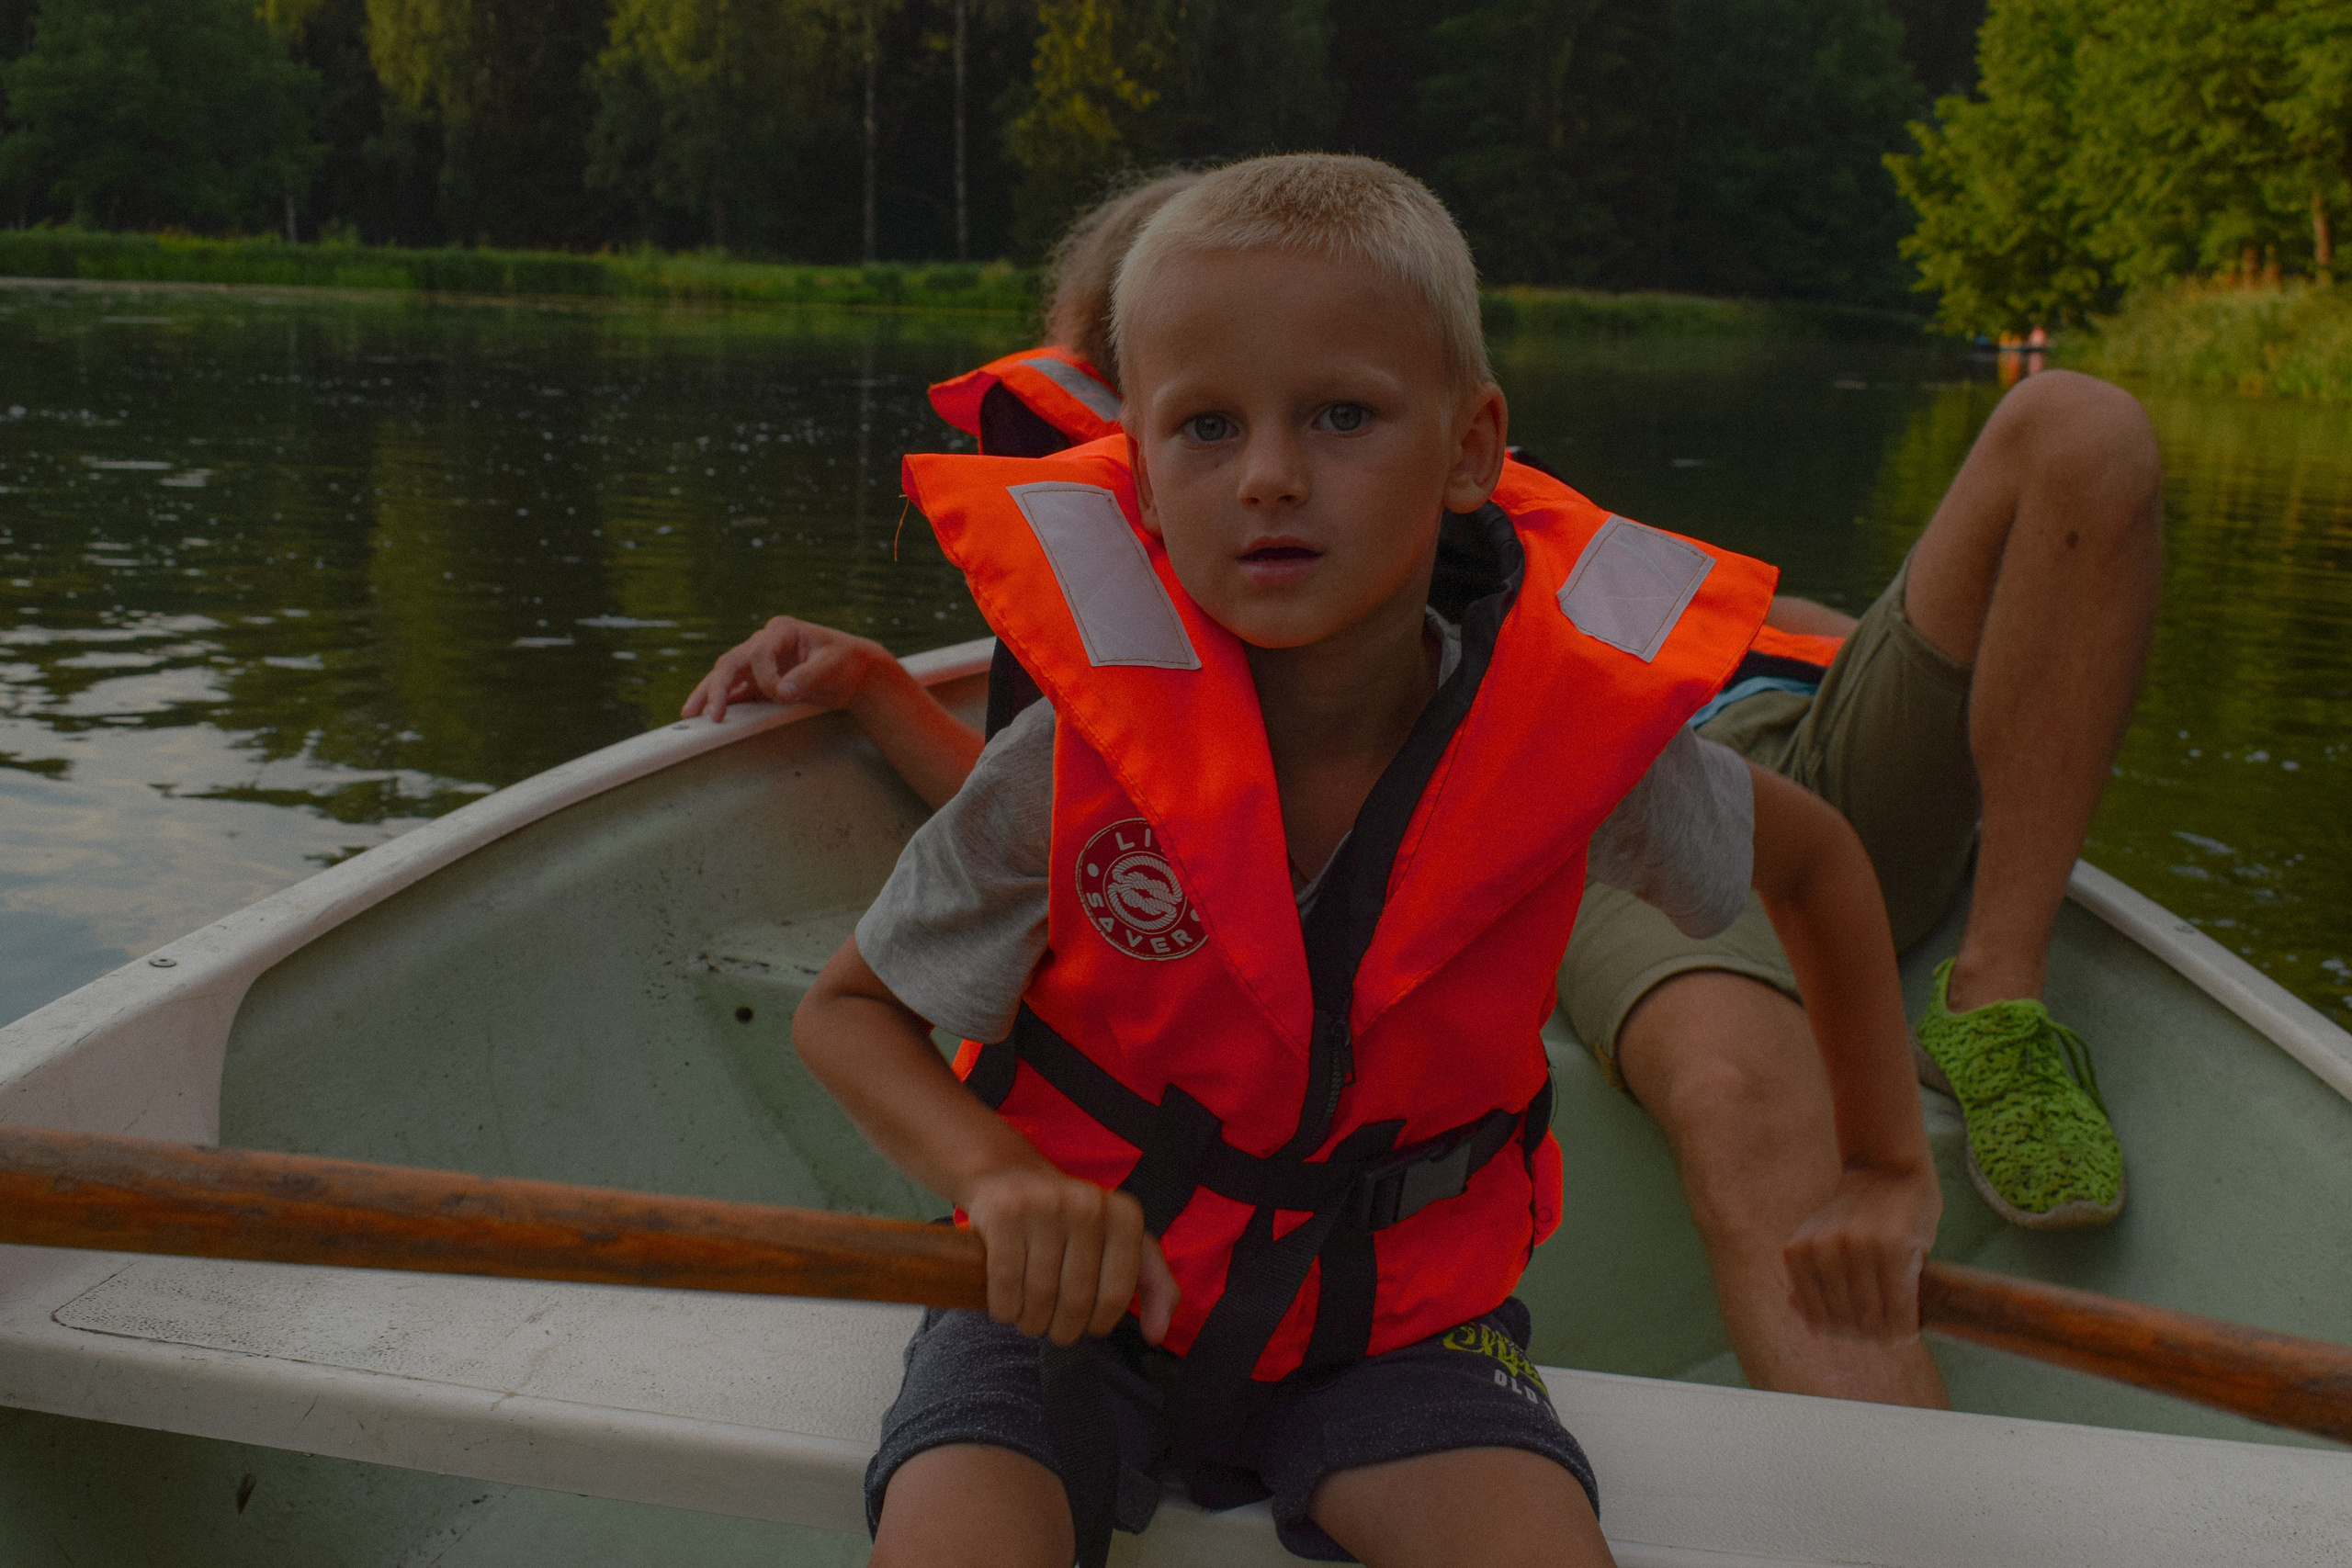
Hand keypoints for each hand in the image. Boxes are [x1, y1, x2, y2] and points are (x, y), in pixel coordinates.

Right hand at [680, 617, 892, 722]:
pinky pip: (736, 690)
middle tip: (709, 714)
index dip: (766, 677)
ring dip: (708, 694)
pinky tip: (709, 715)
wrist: (854, 671)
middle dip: (717, 687)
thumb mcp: (832, 666)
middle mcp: (764, 642)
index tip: (783, 695)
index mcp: (781, 631)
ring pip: (725, 675)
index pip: (759, 652)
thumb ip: (808, 677)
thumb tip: (782, 691)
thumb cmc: (845, 662)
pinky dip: (722, 702)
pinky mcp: (760, 681)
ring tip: (690, 714)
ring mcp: (759, 662)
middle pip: (731, 662)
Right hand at [960, 1165, 1179, 1346]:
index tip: (1087, 1325)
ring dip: (1031, 1323)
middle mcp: (1089, 1205)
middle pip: (1076, 1300)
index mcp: (1124, 1216)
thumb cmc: (1074, 1224)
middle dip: (1063, 1330)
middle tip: (1053, 1329)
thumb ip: (1155, 1286)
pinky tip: (1006, 1308)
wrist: (1012, 1176)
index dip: (1098, 1324)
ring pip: (1039, 1295)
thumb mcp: (1123, 1244)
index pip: (1116, 1297)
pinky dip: (1004, 1309)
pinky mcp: (1005, 1213)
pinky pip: (1005, 1283)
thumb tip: (1157, 1335)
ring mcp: (1045, 1206)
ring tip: (1030, 1320)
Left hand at [1783, 1161, 1940, 1343]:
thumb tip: (1813, 1330)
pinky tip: (1911, 1327)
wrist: (1888, 1168)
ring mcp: (1857, 1248)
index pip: (1818, 1318)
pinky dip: (1905, 1324)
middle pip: (1846, 1321)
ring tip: (1897, 1334)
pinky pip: (1899, 1304)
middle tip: (1884, 1339)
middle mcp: (1824, 1251)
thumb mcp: (1822, 1242)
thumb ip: (1813, 1281)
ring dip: (1887, 1335)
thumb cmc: (1857, 1215)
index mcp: (1799, 1252)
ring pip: (1871, 1317)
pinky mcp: (1892, 1248)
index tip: (1860, 1337)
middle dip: (1867, 1338)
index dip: (1841, 1336)